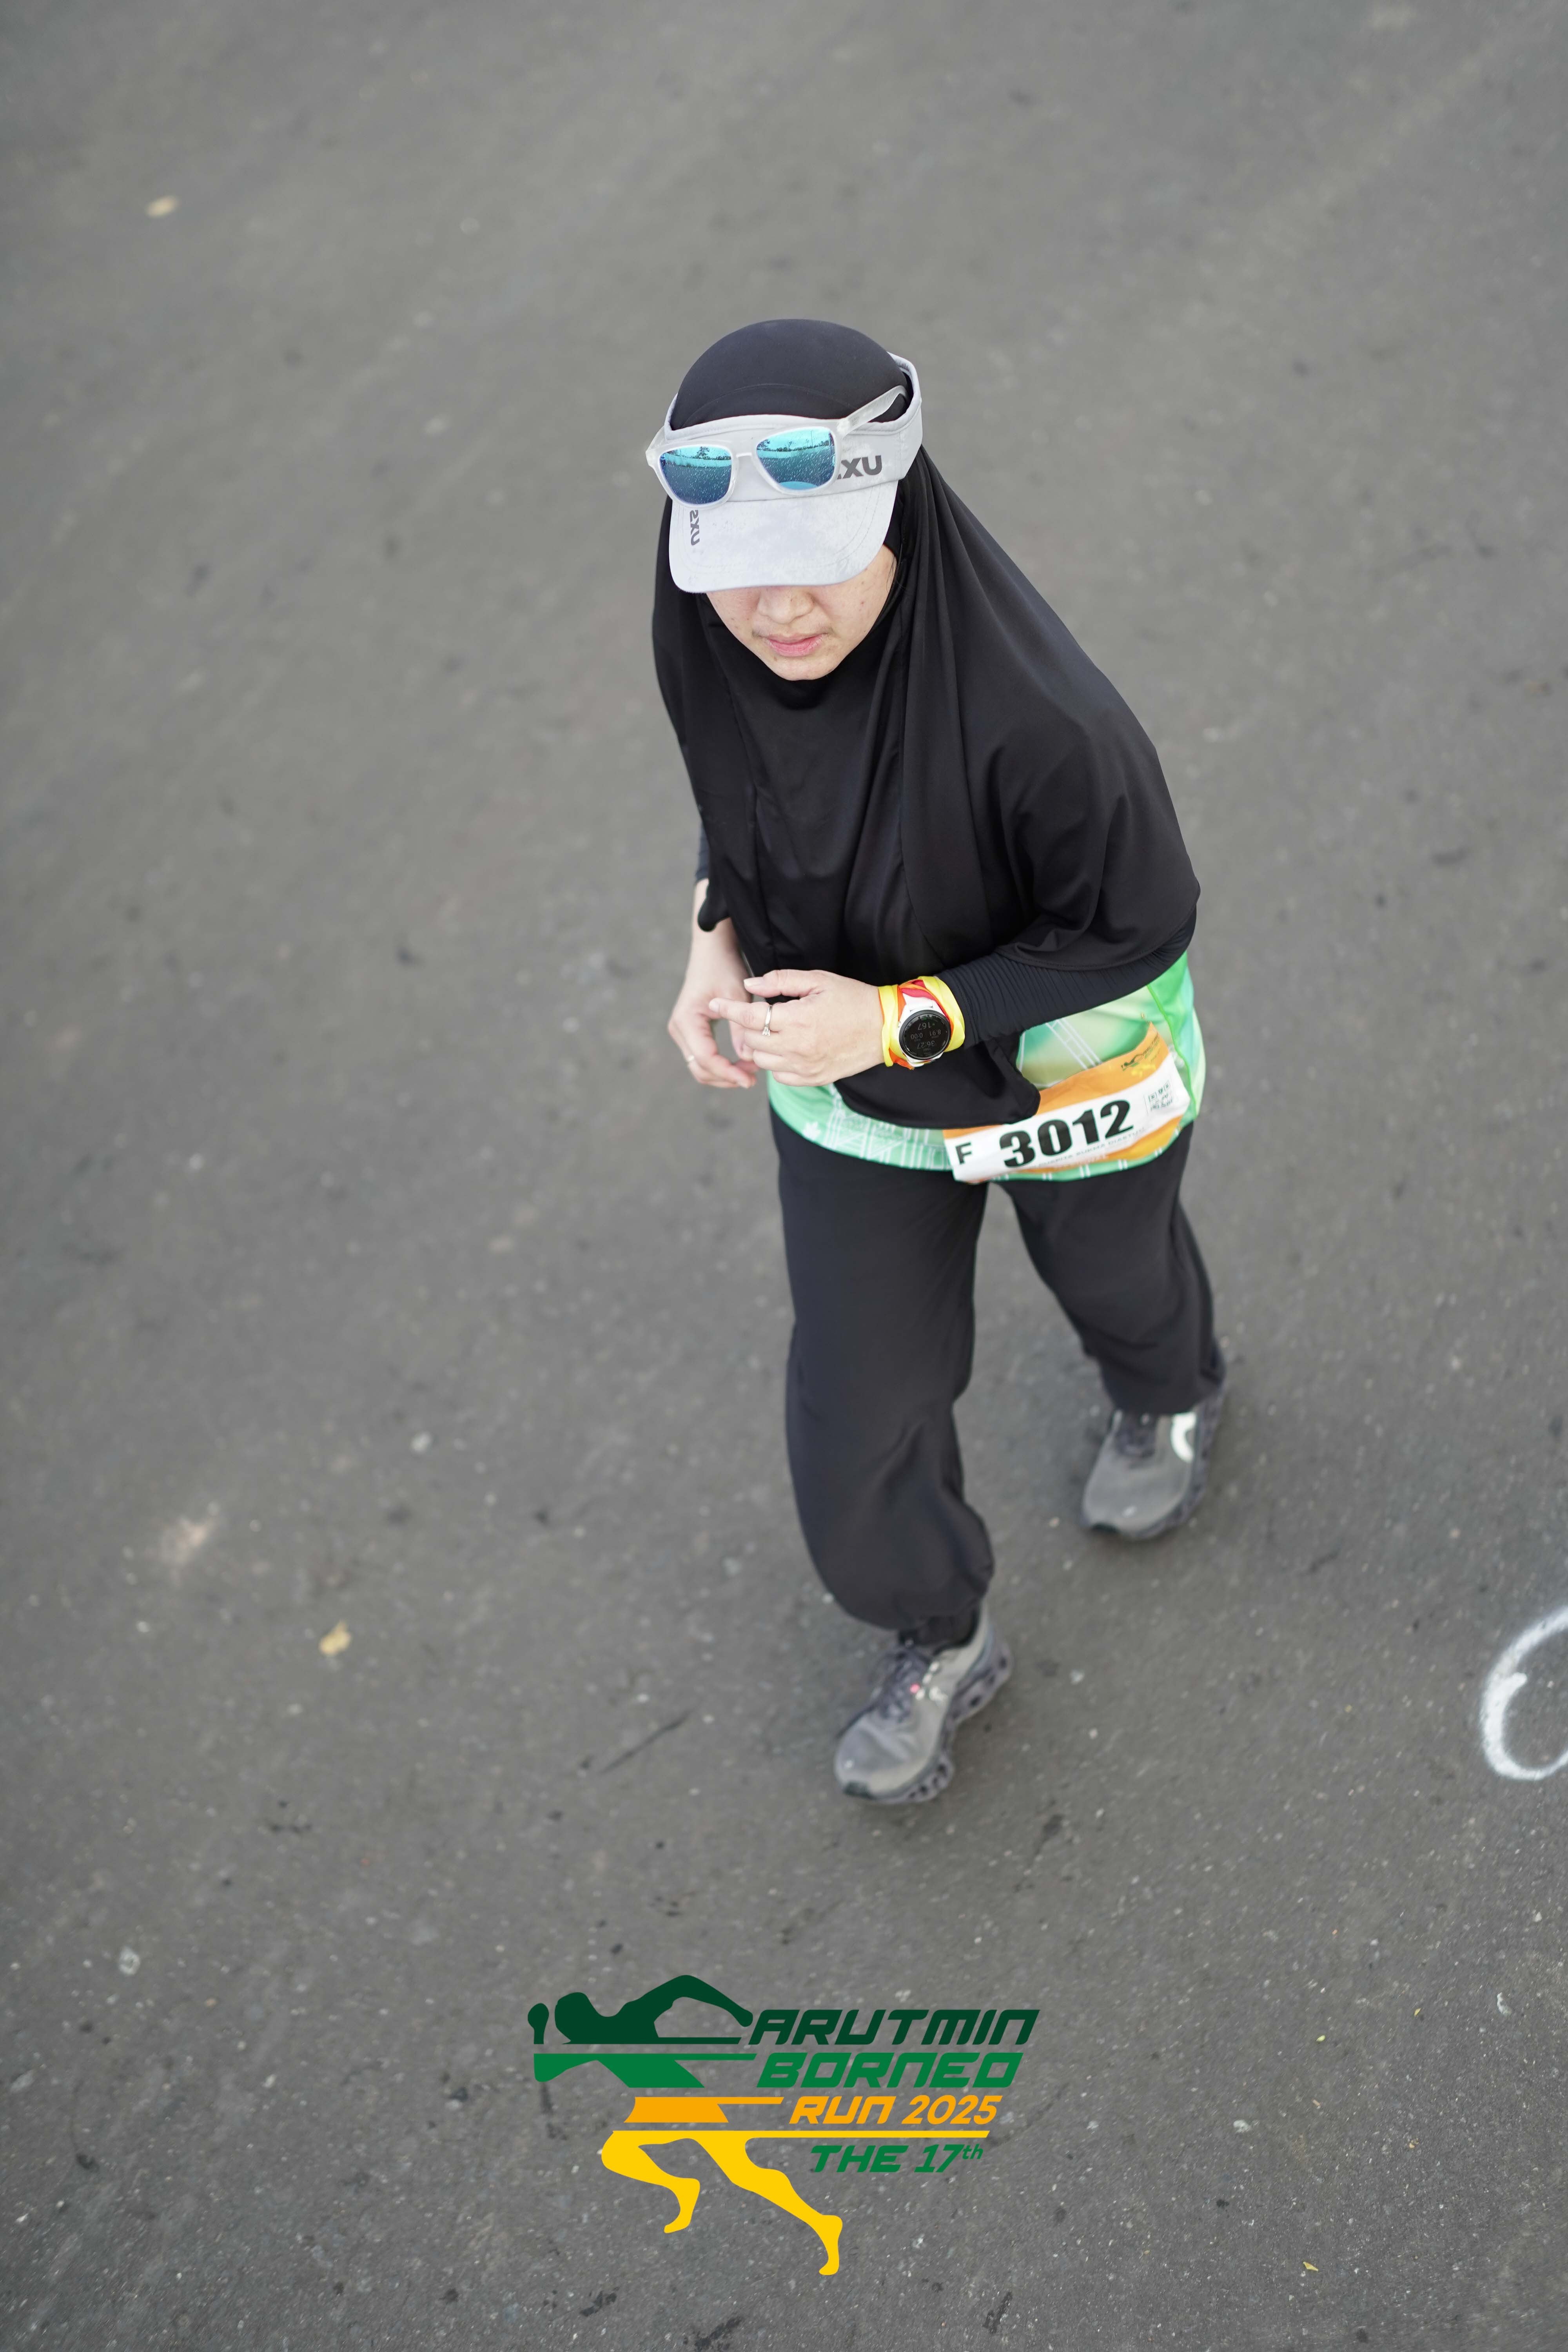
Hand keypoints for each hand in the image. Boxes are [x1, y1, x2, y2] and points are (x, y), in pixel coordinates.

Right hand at [668, 886, 757, 1088]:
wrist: (713, 951)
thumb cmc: (725, 968)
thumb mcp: (738, 996)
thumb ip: (741, 1030)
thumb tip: (747, 1059)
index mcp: (687, 1019)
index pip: (706, 1058)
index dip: (728, 1073)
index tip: (750, 1081)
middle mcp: (679, 1028)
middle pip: (700, 1068)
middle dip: (726, 1077)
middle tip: (754, 1078)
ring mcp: (682, 1031)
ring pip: (700, 1067)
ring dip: (724, 1074)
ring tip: (751, 1071)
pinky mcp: (689, 1032)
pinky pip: (702, 1057)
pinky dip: (720, 1065)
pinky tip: (741, 1063)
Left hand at [709, 967, 884, 1087]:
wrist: (886, 1029)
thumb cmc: (853, 999)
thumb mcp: (818, 980)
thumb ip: (781, 981)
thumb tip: (749, 984)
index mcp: (797, 1019)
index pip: (749, 1017)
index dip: (727, 1009)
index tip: (713, 1004)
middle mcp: (797, 1047)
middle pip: (751, 1041)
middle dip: (747, 1027)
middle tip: (754, 1015)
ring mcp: (804, 1067)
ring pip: (762, 1061)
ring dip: (760, 1046)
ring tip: (772, 1031)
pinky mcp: (812, 1079)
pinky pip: (779, 1076)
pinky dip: (775, 1063)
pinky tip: (786, 1048)